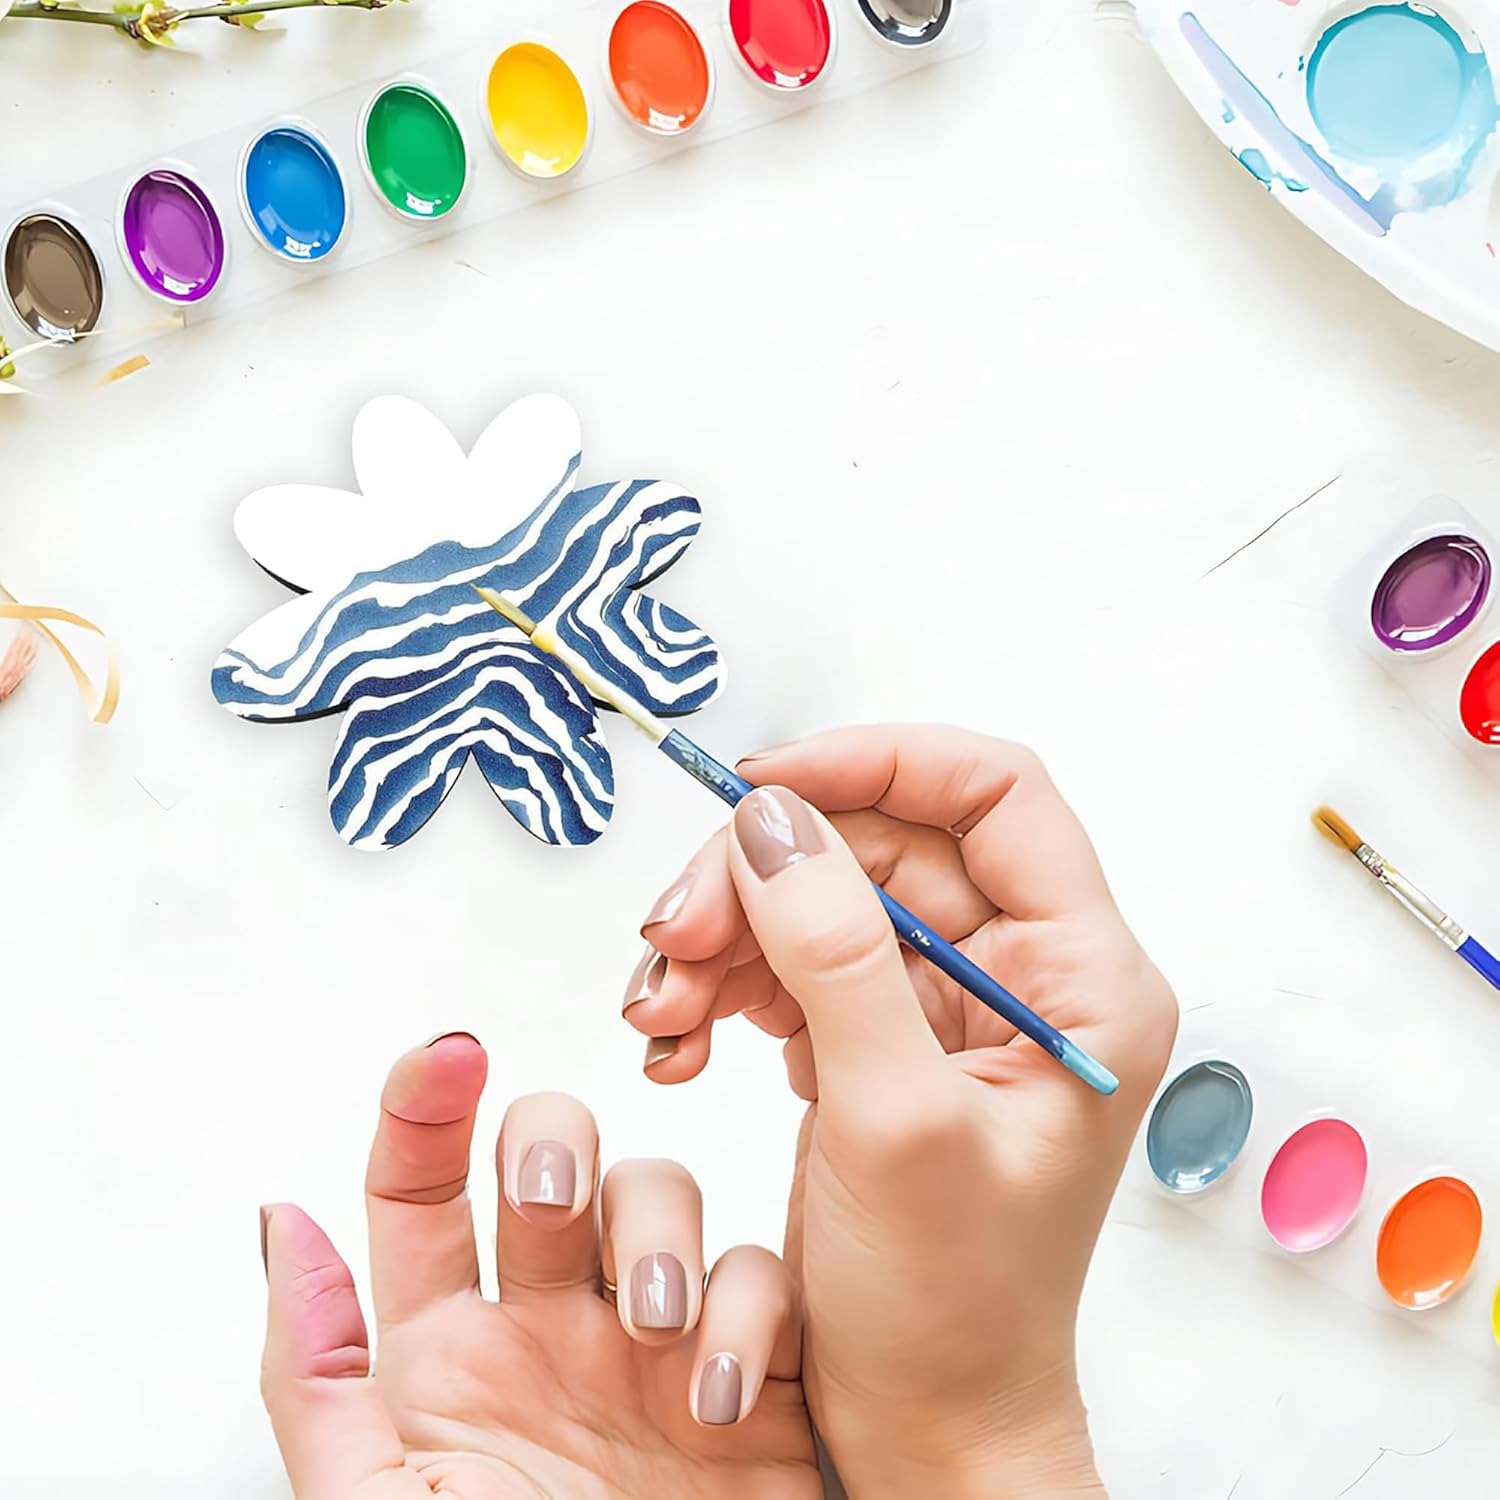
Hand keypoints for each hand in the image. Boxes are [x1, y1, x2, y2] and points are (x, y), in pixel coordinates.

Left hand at [259, 1034, 818, 1498]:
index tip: (446, 1059)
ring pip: (660, 1191)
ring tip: (658, 1328)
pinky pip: (761, 1277)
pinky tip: (723, 1396)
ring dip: (659, 1230)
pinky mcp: (754, 1368)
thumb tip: (282, 1221)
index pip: (424, 1191)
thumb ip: (319, 1374)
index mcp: (450, 1356)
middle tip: (550, 1196)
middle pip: (552, 1156)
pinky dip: (750, 1314)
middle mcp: (552, 1328)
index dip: (426, 1108)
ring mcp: (654, 1343)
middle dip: (554, 1141)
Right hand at [625, 726, 1177, 1498]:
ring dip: (726, 935)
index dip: (876, 763)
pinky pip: (794, 964)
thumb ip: (836, 955)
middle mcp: (1023, 975)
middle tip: (672, 937)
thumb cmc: (949, 1305)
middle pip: (880, 845)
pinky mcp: (880, 1040)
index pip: (993, 795)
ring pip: (822, 901)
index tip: (760, 788)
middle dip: (765, 877)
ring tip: (658, 1008)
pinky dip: (725, 985)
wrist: (922, 1423)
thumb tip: (774, 821)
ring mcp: (945, 1008)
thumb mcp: (893, 1120)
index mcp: (1082, 977)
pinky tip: (677, 1041)